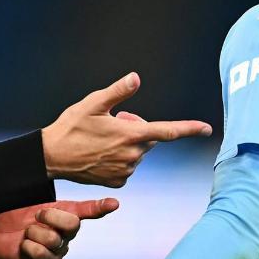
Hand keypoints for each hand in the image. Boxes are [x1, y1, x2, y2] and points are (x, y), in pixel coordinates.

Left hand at [0, 198, 118, 258]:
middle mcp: (66, 233)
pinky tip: (24, 246)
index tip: (114, 203)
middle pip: (72, 224)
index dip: (101, 207)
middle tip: (35, 216)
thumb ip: (50, 197)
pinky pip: (42, 254)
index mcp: (65, 214)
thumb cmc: (14, 214)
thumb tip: (65, 185)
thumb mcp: (32, 201)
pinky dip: (28, 247)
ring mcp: (58, 250)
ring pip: (54, 239)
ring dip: (33, 233)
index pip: (88, 210)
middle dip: (49, 216)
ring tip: (26, 233)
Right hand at [41, 72, 212, 186]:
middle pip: (148, 138)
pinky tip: (99, 153)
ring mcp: (125, 170)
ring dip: (126, 143)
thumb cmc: (71, 127)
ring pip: (137, 152)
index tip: (207, 128)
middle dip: (136, 128)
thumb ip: (118, 91)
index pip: (167, 131)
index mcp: (131, 135)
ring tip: (100, 139)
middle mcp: (132, 155)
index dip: (189, 128)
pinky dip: (119, 157)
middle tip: (111, 122)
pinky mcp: (117, 181)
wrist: (52, 157)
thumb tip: (136, 78)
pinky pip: (127, 165)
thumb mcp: (93, 103)